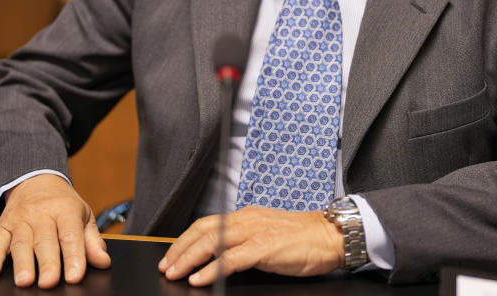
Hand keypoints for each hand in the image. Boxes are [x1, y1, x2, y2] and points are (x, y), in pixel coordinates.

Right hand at [0, 174, 110, 288]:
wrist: (36, 180)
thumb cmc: (63, 204)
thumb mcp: (83, 216)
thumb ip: (93, 241)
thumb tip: (103, 262)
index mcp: (66, 210)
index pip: (71, 235)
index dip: (74, 256)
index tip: (75, 276)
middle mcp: (42, 213)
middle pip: (45, 241)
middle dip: (47, 263)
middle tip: (49, 282)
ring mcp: (21, 219)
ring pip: (21, 242)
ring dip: (22, 263)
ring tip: (24, 281)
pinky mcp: (4, 225)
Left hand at [157, 207, 343, 285]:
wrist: (331, 236)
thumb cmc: (305, 240)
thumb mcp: (269, 235)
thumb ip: (247, 243)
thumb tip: (223, 258)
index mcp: (247, 217)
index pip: (208, 224)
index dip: (186, 239)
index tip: (172, 254)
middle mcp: (247, 220)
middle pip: (203, 230)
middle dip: (180, 249)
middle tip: (165, 265)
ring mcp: (255, 232)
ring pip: (212, 241)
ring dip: (188, 258)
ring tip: (174, 272)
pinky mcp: (264, 248)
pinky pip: (231, 259)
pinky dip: (212, 270)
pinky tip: (200, 279)